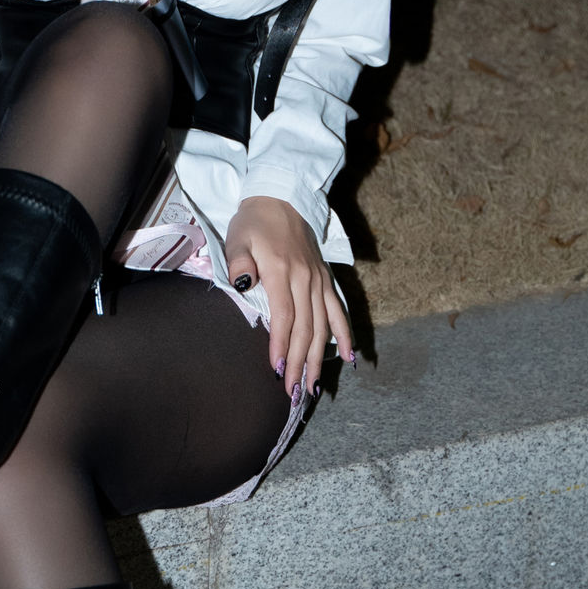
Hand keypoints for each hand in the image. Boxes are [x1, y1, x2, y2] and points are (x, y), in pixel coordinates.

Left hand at [223, 196, 351, 397]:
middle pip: (306, 329)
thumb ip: (240, 263)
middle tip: (293, 391)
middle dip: (299, 363)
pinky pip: (338, 311)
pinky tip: (349, 358)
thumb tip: (243, 285)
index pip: (284, 317)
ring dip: (319, 358)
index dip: (281, 346)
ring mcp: (319, 281)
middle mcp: (306, 280)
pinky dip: (344, 335)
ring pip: (323, 326)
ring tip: (314, 386)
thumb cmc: (254, 222)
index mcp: (282, 272)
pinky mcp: (325, 279)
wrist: (281, 197)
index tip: (277, 370)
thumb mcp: (238, 238)